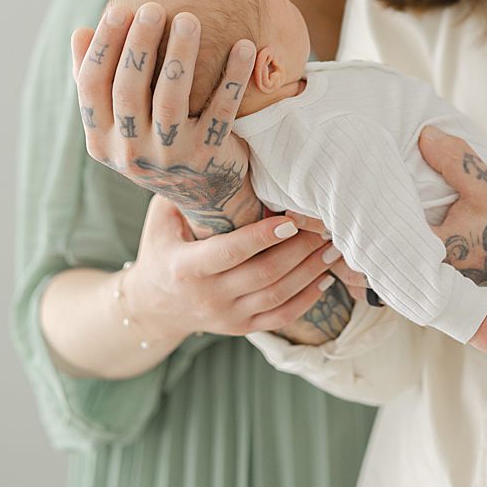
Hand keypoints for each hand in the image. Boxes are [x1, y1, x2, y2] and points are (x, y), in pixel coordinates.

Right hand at [72, 2, 260, 235]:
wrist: (202, 193)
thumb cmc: (154, 141)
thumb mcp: (120, 122)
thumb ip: (98, 83)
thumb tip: (79, 32)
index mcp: (100, 140)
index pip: (91, 86)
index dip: (103, 46)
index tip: (120, 10)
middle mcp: (129, 153)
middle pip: (128, 90)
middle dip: (138, 44)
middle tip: (153, 8)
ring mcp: (169, 158)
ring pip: (170, 99)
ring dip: (180, 55)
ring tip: (189, 19)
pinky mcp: (207, 157)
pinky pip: (221, 110)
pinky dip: (232, 77)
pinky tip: (243, 46)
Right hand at [125, 195, 343, 339]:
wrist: (154, 305)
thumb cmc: (160, 249)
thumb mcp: (160, 219)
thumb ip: (186, 194)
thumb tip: (215, 159)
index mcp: (185, 268)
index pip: (229, 252)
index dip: (261, 237)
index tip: (289, 220)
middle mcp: (208, 297)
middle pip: (263, 275)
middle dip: (298, 250)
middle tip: (321, 228)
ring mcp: (227, 316)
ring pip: (277, 296)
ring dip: (310, 272)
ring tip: (331, 249)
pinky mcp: (242, 327)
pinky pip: (281, 317)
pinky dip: (307, 299)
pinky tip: (325, 278)